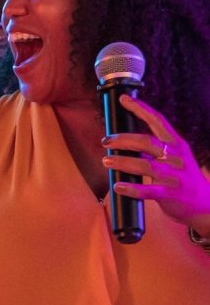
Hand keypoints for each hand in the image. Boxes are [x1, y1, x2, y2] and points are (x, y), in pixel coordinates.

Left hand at [103, 95, 209, 228]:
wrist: (204, 204)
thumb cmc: (184, 178)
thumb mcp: (177, 157)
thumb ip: (158, 147)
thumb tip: (127, 139)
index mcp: (177, 144)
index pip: (157, 121)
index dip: (140, 108)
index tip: (124, 99)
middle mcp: (175, 158)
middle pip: (146, 142)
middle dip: (123, 139)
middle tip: (105, 140)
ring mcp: (173, 176)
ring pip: (144, 166)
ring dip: (122, 162)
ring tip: (106, 161)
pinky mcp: (169, 194)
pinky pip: (147, 191)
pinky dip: (130, 189)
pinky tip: (117, 186)